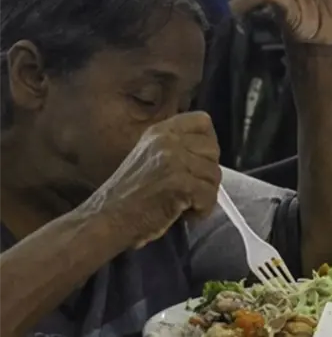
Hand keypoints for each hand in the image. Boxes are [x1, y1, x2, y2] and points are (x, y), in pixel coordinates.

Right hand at [87, 112, 220, 248]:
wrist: (106, 220)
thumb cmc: (129, 197)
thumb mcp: (150, 157)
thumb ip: (177, 150)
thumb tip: (209, 157)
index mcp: (160, 131)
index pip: (203, 121)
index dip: (209, 144)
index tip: (201, 163)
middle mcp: (167, 140)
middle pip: (213, 151)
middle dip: (208, 175)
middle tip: (191, 191)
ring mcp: (173, 159)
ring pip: (214, 175)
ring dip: (205, 196)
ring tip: (184, 206)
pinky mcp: (179, 182)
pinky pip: (209, 195)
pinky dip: (202, 210)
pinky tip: (185, 215)